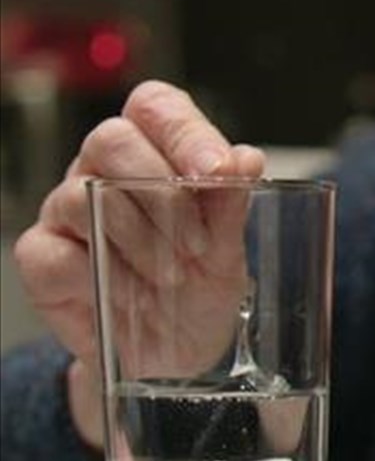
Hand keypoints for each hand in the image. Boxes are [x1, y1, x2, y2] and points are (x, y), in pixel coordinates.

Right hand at [13, 80, 264, 446]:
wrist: (177, 352)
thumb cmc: (201, 289)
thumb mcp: (229, 252)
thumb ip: (232, 206)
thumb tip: (246, 158)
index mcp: (155, 154)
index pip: (156, 108)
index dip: (184, 132)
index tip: (216, 171)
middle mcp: (103, 170)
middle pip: (112, 139)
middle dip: (163, 193)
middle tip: (198, 245)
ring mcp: (66, 210)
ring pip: (85, 194)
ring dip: (140, 241)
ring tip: (173, 277)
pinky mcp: (42, 256)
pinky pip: (55, 252)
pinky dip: (99, 275)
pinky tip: (127, 295)